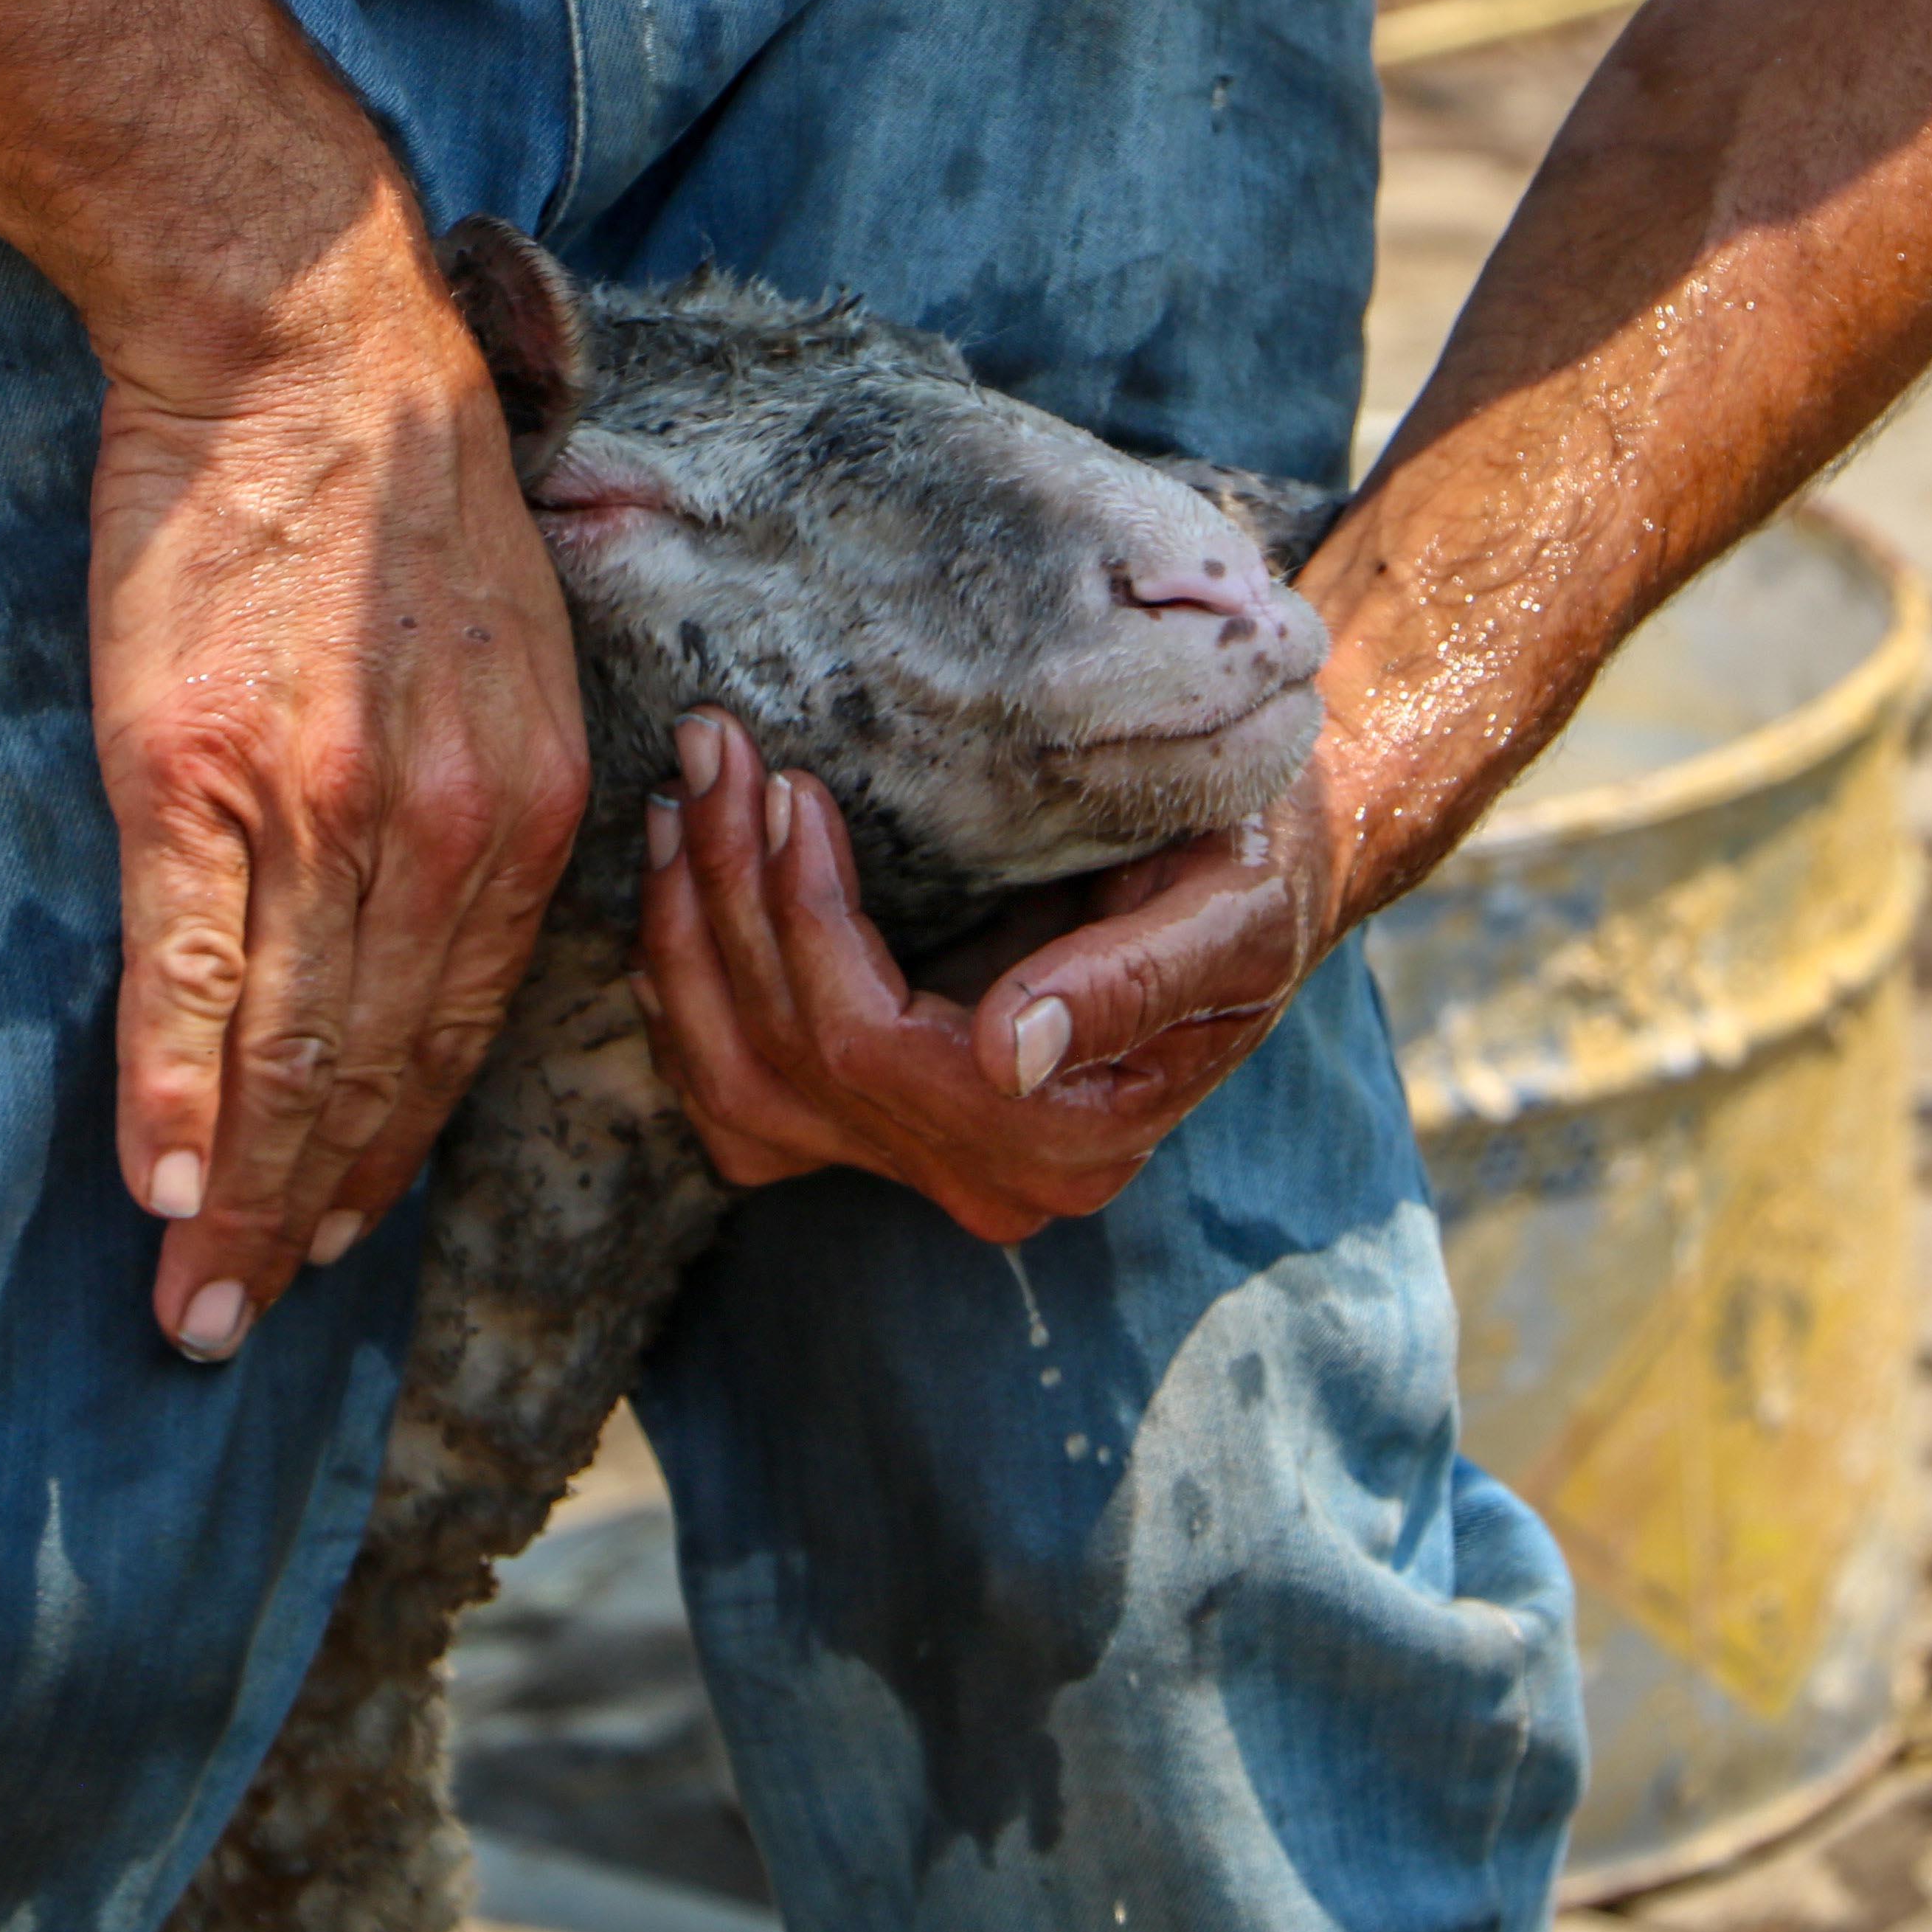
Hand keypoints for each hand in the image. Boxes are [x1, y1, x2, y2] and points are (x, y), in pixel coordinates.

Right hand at [91, 222, 588, 1359]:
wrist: (307, 351)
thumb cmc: (398, 500)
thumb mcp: (504, 668)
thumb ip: (480, 808)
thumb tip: (425, 933)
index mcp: (528, 813)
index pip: (456, 1035)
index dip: (389, 1154)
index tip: (340, 1246)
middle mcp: (446, 834)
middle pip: (373, 1073)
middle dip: (310, 1219)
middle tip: (244, 1326)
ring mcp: (324, 811)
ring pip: (288, 1050)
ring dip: (241, 1197)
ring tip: (196, 1302)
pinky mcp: (198, 774)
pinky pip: (194, 974)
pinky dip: (180, 1096)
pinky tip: (165, 1191)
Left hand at [631, 708, 1349, 1245]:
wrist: (1254, 875)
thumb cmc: (1253, 870)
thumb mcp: (1233, 909)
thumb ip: (1136, 980)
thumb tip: (1008, 1053)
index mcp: (1072, 1139)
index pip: (875, 1053)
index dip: (807, 921)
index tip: (789, 784)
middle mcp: (989, 1181)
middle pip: (788, 1066)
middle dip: (726, 901)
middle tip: (709, 751)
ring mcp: (926, 1166)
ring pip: (738, 1092)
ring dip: (685, 944)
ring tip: (681, 805)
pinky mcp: (880, 1128)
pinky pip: (738, 1102)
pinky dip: (688, 1003)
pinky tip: (677, 900)